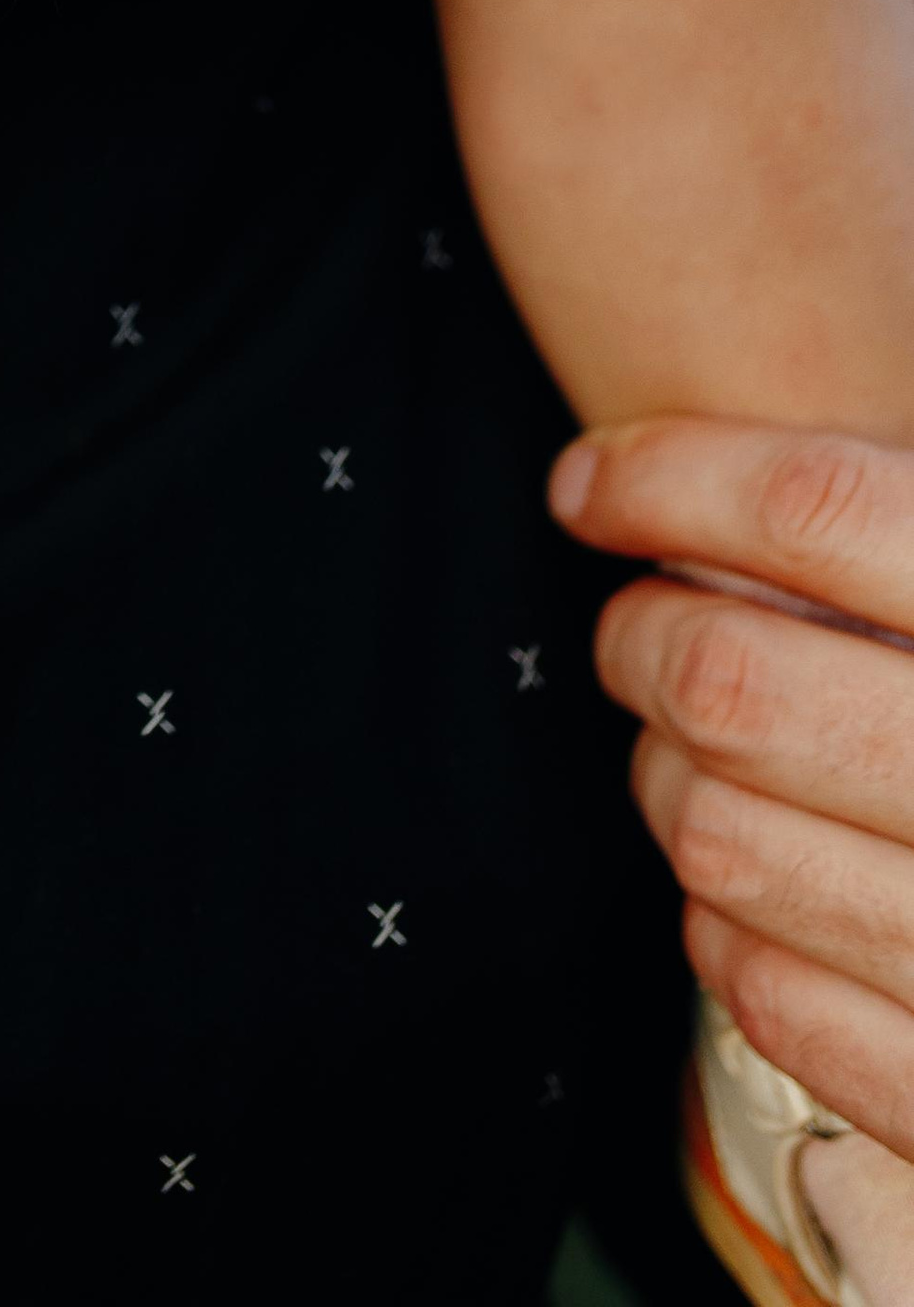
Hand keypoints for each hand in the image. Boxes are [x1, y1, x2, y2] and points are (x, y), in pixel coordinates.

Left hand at [553, 419, 913, 1161]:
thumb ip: (900, 546)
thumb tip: (679, 490)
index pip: (818, 508)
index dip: (669, 478)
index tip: (588, 486)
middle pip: (730, 676)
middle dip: (642, 636)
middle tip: (642, 628)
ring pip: (715, 833)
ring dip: (669, 780)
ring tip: (701, 756)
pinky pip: (767, 992)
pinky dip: (729, 932)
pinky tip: (759, 892)